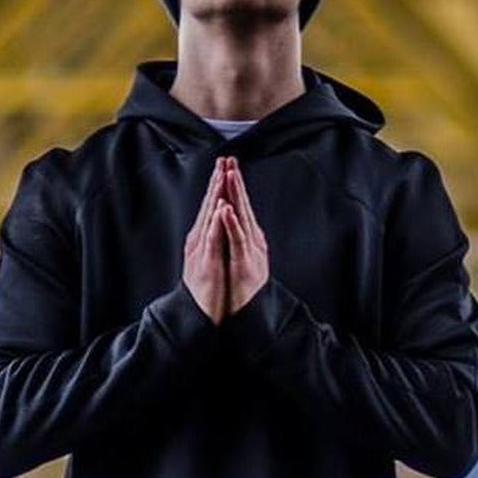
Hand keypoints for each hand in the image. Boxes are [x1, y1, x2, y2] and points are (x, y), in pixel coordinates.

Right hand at [183, 158, 233, 323]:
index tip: (225, 166)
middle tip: (224, 160)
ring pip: (209, 218)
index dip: (217, 186)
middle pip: (208, 206)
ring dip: (215, 196)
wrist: (196, 315)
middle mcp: (198, 241)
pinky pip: (212, 240)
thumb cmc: (206, 289)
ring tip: (222, 176)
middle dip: (216, 182)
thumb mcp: (209, 260)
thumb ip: (213, 241)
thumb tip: (219, 223)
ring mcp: (201, 251)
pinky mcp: (206, 264)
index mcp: (202, 239)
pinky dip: (217, 223)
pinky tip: (221, 209)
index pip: (211, 207)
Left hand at [220, 156, 269, 314]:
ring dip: (235, 196)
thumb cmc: (241, 291)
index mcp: (247, 239)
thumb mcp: (239, 260)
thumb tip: (234, 222)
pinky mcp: (245, 264)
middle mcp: (251, 242)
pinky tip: (226, 209)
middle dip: (235, 183)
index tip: (227, 165)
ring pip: (241, 219)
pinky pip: (238, 241)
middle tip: (230, 161)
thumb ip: (238, 240)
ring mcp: (249, 252)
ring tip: (229, 176)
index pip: (238, 208)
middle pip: (242, 207)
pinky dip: (232, 224)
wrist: (250, 317)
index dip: (233, 186)